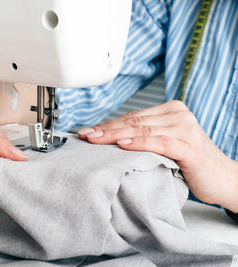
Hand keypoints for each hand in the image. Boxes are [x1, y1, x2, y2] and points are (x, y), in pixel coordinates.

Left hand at [78, 100, 237, 210]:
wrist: (222, 178)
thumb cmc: (189, 162)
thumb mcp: (164, 143)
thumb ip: (144, 136)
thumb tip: (111, 138)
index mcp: (170, 110)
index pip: (132, 116)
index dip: (108, 124)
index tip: (88, 131)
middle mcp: (178, 114)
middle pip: (134, 121)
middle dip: (106, 129)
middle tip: (86, 135)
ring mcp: (185, 128)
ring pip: (142, 130)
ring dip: (115, 135)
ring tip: (95, 140)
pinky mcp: (189, 146)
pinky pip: (159, 142)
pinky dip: (139, 143)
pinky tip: (123, 144)